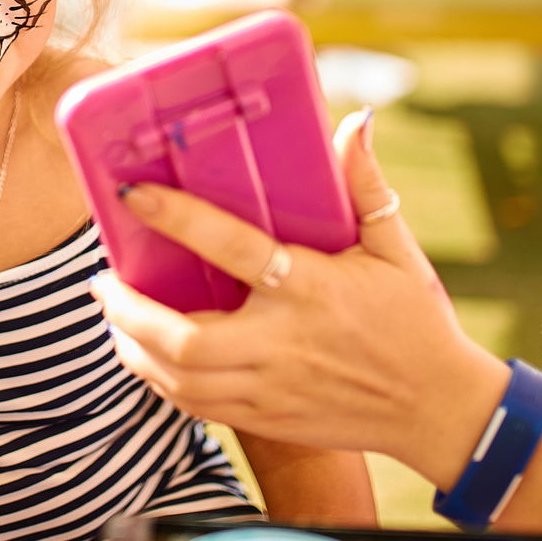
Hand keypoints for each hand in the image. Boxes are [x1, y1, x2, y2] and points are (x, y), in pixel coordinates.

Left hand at [91, 110, 505, 476]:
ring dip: (133, 347)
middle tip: (101, 281)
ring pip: (178, 379)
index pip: (232, 248)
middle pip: (182, 340)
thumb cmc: (416, 322)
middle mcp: (283, 343)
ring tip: (114, 315)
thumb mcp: (396, 248)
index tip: (132, 193)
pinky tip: (147, 355)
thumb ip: (366, 185)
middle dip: (126, 311)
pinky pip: (194, 407)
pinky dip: (159, 381)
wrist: (440, 410)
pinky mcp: (266, 419)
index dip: (177, 218)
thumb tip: (355, 121)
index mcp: (310, 288)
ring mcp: (270, 388)